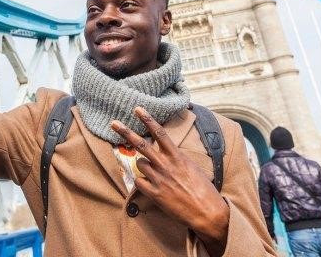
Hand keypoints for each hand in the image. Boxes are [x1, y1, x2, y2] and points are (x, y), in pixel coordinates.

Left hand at [111, 107, 229, 255]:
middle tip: (114, 123)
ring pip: (139, 164)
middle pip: (141, 145)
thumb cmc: (204, 189)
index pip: (160, 133)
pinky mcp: (155, 194)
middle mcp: (165, 165)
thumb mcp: (193, 167)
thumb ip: (178, 159)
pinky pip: (138, 183)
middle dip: (126, 132)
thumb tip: (168, 154)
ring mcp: (159, 179)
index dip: (148, 120)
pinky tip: (149, 185)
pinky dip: (141, 182)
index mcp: (177, 157)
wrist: (206, 212)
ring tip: (153, 172)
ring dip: (142, 165)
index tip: (138, 109)